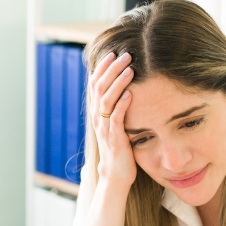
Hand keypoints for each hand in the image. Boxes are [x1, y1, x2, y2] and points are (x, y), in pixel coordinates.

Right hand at [89, 51, 138, 189]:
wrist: (115, 173)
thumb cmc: (119, 145)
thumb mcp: (114, 122)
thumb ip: (115, 105)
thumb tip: (124, 86)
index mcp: (96, 111)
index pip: (94, 84)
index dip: (102, 67)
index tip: (112, 53)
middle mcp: (97, 117)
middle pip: (99, 87)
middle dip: (112, 69)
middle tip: (125, 55)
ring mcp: (104, 127)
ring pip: (106, 99)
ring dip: (118, 83)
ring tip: (130, 69)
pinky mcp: (114, 138)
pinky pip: (116, 118)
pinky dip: (122, 105)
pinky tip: (131, 94)